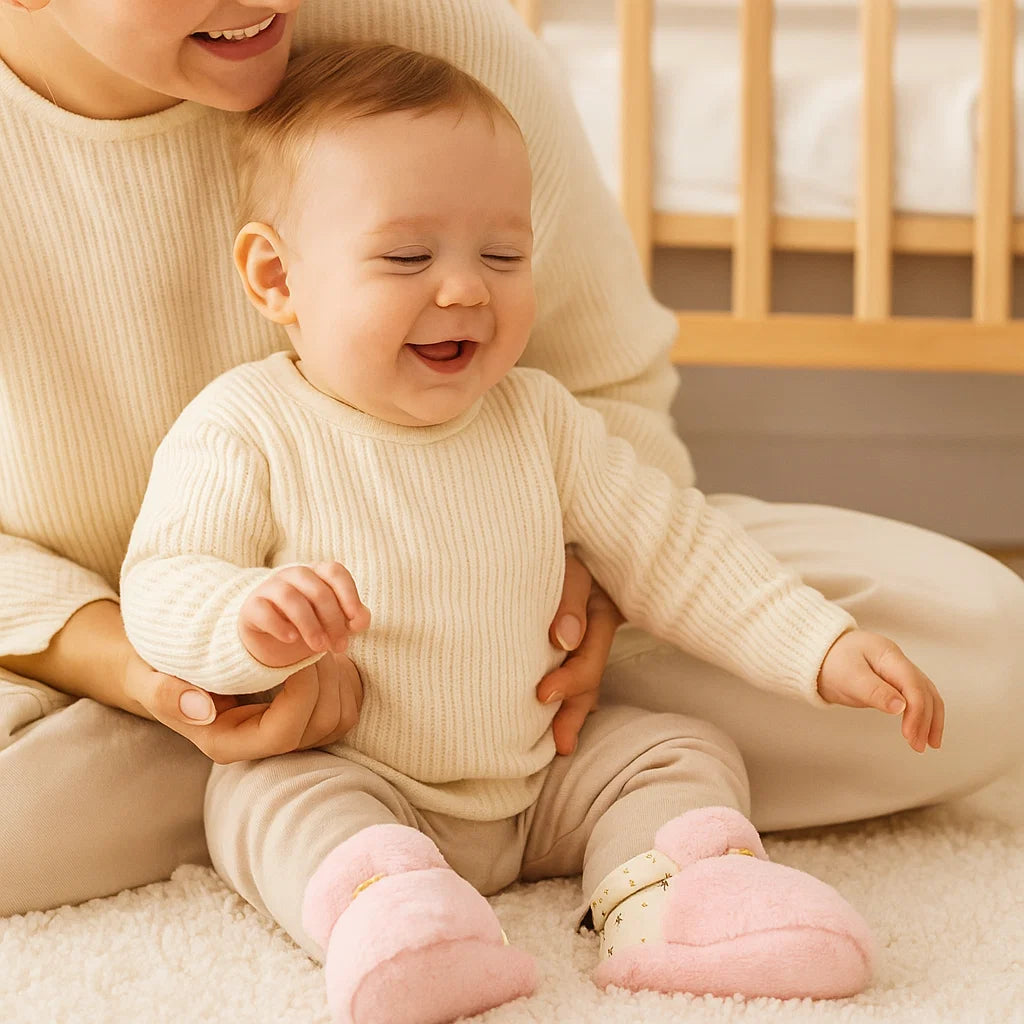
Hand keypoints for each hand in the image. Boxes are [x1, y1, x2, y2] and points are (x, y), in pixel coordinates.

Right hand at [124, 646, 363, 763]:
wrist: (177, 669)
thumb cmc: (161, 674)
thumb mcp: (151, 682)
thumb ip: (167, 696)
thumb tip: (201, 708)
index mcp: (230, 744)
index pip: (284, 733)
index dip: (301, 692)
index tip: (297, 651)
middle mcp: (265, 747)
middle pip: (321, 724)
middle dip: (325, 677)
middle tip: (316, 637)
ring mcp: (291, 735)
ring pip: (340, 716)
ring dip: (339, 674)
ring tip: (321, 640)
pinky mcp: (310, 718)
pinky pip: (346, 705)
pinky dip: (346, 676)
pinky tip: (328, 649)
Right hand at [239, 562, 370, 667]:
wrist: (271, 642)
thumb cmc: (310, 626)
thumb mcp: (335, 624)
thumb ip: (352, 619)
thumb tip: (362, 619)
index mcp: (317, 573)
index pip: (335, 572)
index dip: (349, 595)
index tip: (357, 622)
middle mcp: (293, 575)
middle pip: (317, 590)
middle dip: (333, 620)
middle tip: (339, 646)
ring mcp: (270, 588)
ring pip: (291, 598)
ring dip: (310, 625)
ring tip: (320, 648)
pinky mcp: (251, 607)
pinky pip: (264, 611)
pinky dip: (280, 626)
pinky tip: (292, 639)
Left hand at [536, 550, 623, 754]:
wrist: (574, 527)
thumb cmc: (569, 542)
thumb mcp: (573, 564)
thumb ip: (570, 598)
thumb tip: (564, 640)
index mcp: (602, 614)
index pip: (588, 660)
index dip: (569, 682)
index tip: (542, 696)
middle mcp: (595, 628)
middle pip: (590, 678)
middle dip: (574, 711)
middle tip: (560, 744)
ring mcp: (583, 630)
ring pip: (581, 676)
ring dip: (569, 707)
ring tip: (559, 744)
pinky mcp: (566, 629)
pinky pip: (568, 664)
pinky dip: (561, 686)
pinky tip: (551, 710)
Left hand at [817, 629, 944, 752]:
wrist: (820, 656)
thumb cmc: (832, 663)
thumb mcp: (849, 677)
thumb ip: (874, 691)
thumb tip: (902, 707)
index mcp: (888, 655)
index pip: (913, 684)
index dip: (916, 711)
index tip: (909, 735)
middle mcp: (899, 661)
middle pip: (924, 690)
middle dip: (925, 719)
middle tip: (918, 747)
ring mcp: (898, 672)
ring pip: (925, 694)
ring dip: (930, 719)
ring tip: (929, 745)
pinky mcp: (894, 683)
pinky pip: (916, 698)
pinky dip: (922, 714)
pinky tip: (922, 731)